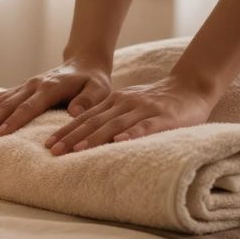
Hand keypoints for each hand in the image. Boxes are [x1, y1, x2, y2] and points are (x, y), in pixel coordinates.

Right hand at [0, 58, 111, 139]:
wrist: (84, 63)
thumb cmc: (93, 81)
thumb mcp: (99, 89)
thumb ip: (88, 100)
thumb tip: (74, 112)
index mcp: (51, 87)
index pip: (29, 107)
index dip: (14, 121)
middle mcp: (34, 84)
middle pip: (9, 104)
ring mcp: (26, 85)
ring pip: (1, 100)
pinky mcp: (23, 88)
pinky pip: (1, 96)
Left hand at [44, 75, 212, 155]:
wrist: (191, 87)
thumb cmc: (156, 103)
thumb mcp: (128, 106)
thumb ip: (109, 117)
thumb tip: (85, 137)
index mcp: (113, 102)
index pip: (84, 118)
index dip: (66, 131)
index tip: (48, 144)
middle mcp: (124, 104)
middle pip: (93, 122)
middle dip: (72, 137)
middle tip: (53, 151)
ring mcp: (143, 110)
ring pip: (114, 124)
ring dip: (94, 138)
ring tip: (77, 150)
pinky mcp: (163, 117)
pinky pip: (145, 126)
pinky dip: (131, 134)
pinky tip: (119, 142)